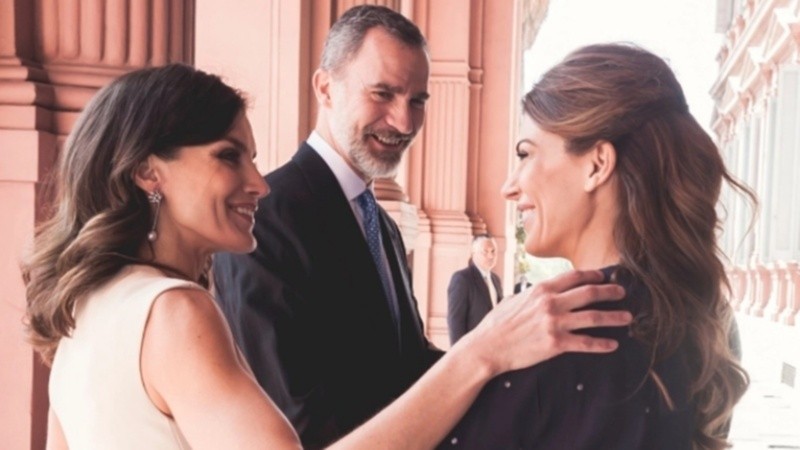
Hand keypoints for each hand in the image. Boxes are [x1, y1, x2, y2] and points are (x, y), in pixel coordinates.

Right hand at [455, 269, 629, 376]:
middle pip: (590, 293)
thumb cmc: (498, 323)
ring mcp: (554, 323)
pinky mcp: (555, 344)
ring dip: (614, 317)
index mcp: (541, 289)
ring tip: (627, 317)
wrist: (488, 346)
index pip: (574, 277)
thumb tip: (546, 290)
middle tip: (623, 293)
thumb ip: (534, 294)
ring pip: (594, 317)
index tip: (604, 278)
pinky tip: (613, 344)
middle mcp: (551, 303)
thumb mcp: (515, 299)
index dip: (593, 275)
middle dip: (610, 292)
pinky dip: (602, 344)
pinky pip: (585, 343)